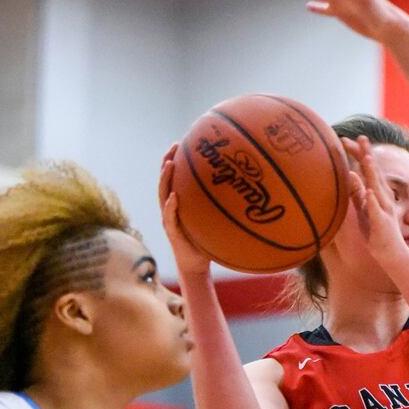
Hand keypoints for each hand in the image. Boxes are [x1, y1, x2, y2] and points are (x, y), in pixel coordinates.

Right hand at [158, 144, 211, 276]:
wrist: (196, 265)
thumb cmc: (207, 241)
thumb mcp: (213, 220)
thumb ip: (221, 205)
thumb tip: (246, 191)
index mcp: (179, 204)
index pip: (174, 178)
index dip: (175, 160)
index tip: (181, 143)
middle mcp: (171, 208)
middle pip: (165, 181)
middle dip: (167, 162)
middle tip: (174, 146)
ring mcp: (169, 219)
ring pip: (163, 195)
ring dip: (165, 179)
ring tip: (169, 164)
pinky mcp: (172, 233)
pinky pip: (170, 217)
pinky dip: (171, 207)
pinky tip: (174, 196)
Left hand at [343, 136, 408, 269]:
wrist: (394, 257)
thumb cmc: (378, 236)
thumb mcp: (365, 211)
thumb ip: (358, 195)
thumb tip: (350, 176)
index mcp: (378, 196)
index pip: (370, 171)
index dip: (362, 155)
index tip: (352, 139)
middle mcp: (383, 200)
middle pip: (375, 173)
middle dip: (367, 155)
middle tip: (360, 137)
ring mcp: (384, 211)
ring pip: (377, 188)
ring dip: (372, 173)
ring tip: (366, 157)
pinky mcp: (382, 225)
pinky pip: (377, 212)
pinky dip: (373, 201)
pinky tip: (369, 191)